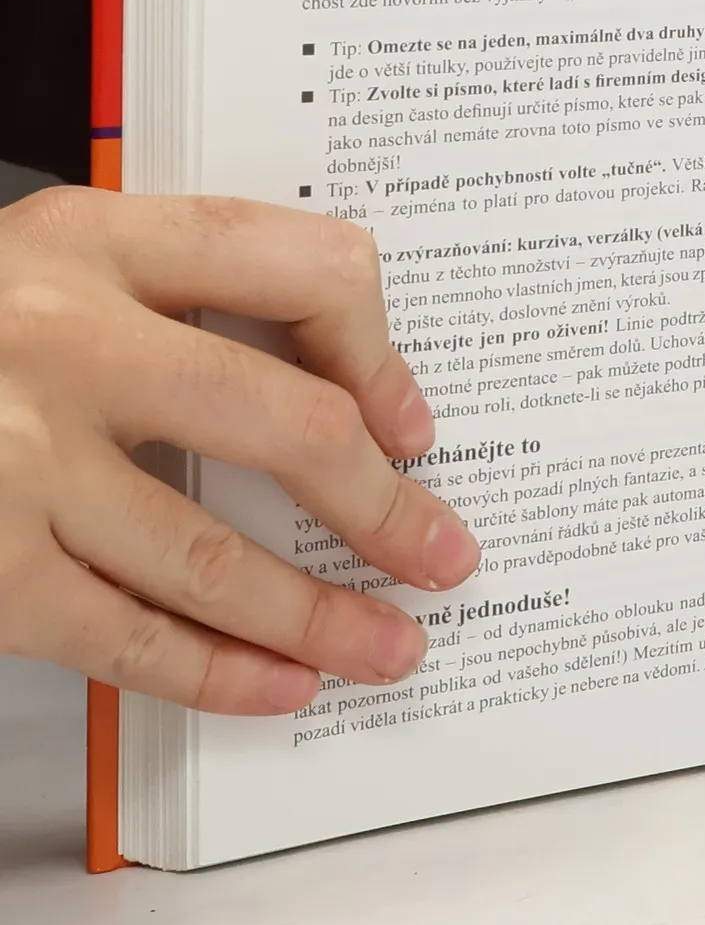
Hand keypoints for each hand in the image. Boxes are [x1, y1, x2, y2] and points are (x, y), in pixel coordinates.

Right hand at [0, 188, 478, 712]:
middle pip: (285, 423)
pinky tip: (280, 685)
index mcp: (98, 239)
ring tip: (389, 643)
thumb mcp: (59, 258)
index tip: (412, 420)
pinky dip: (215, 670)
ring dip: (319, 615)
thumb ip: (178, 289)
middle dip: (384, 506)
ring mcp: (14, 459)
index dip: (382, 348)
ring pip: (211, 554)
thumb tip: (345, 382)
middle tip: (442, 550)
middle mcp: (63, 339)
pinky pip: (121, 633)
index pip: (298, 264)